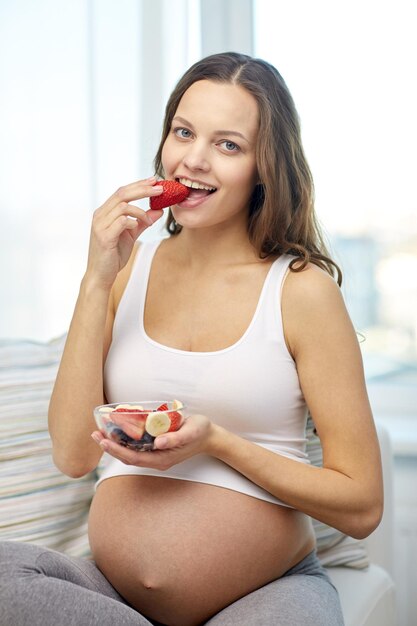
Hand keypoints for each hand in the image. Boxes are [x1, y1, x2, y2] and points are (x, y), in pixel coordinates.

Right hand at [85, 177, 163, 288]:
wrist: (101, 275)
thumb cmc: (113, 255)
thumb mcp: (131, 235)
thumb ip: (143, 222)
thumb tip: (159, 210)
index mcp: (104, 212)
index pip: (122, 191)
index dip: (139, 184)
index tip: (155, 180)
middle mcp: (100, 215)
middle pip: (122, 194)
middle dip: (143, 189)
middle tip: (160, 189)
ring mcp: (100, 225)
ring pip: (123, 206)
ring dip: (141, 211)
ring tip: (151, 221)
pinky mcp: (104, 237)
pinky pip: (121, 222)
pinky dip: (133, 221)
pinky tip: (139, 226)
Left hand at [91, 414, 213, 469]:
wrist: (209, 437)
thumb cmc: (200, 432)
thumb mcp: (191, 431)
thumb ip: (177, 438)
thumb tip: (158, 442)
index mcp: (162, 458)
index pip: (134, 457)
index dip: (117, 450)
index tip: (104, 440)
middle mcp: (156, 459)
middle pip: (127, 457)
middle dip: (109, 447)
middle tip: (94, 434)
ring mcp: (155, 455)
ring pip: (129, 453)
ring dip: (113, 444)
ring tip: (99, 433)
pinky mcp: (155, 448)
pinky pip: (135, 447)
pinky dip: (123, 441)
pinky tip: (115, 432)